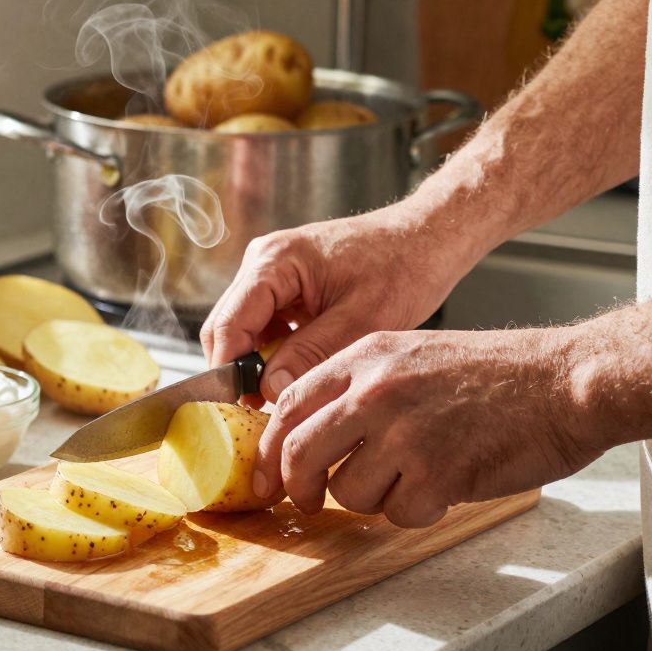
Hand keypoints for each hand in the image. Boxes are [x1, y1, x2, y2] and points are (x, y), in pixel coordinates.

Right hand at [200, 208, 476, 401]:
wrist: (427, 239)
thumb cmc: (402, 267)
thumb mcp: (361, 319)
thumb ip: (310, 354)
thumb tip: (270, 390)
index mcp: (274, 261)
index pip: (227, 324)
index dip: (229, 370)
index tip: (240, 408)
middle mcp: (263, 262)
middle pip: (225, 328)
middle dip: (239, 370)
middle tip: (262, 411)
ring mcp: (270, 273)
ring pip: (241, 330)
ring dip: (255, 363)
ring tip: (283, 394)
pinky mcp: (283, 286)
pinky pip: (262, 326)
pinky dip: (271, 353)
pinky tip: (296, 372)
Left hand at [259, 327, 605, 526]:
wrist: (565, 381)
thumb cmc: (496, 373)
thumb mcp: (411, 355)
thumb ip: (357, 387)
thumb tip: (307, 435)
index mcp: (364, 358)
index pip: (287, 405)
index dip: (269, 448)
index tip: (266, 475)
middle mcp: (374, 392)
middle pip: (299, 454)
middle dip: (298, 488)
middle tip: (308, 502)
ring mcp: (402, 433)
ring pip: (347, 492)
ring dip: (374, 498)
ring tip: (413, 475)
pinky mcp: (435, 474)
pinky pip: (397, 514)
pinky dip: (417, 510)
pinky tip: (446, 483)